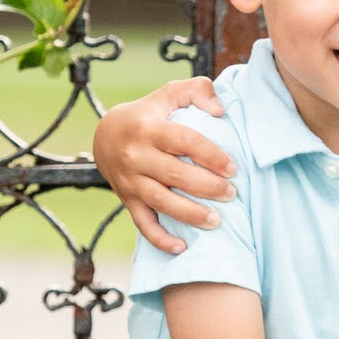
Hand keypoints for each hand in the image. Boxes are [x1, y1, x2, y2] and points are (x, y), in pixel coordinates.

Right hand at [93, 77, 234, 253]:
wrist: (105, 136)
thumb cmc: (149, 114)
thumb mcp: (168, 94)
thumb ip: (196, 91)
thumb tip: (220, 110)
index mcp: (148, 128)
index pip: (183, 141)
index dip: (210, 155)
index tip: (233, 168)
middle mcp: (136, 156)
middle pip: (175, 175)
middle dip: (207, 187)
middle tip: (232, 194)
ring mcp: (130, 181)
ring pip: (161, 202)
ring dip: (190, 214)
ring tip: (217, 221)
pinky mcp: (127, 200)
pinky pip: (142, 223)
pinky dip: (160, 239)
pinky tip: (181, 247)